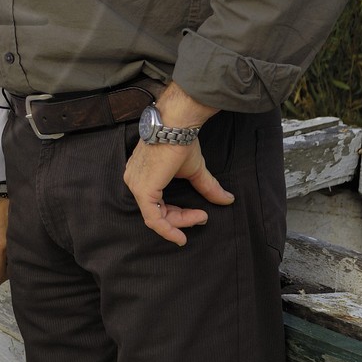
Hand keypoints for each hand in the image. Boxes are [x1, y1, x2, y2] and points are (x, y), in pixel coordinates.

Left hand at [121, 84, 231, 245]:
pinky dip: (167, 229)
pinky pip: (153, 218)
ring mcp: (136, 186)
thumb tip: (227, 199)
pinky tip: (181, 235)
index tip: (202, 215)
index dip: (180, 215)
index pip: (159, 204)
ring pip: (156, 217)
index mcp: (143, 176)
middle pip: (157, 213)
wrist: (176, 126)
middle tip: (202, 217)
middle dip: (181, 220)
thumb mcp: (194, 170)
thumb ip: (206, 187)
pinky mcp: (142, 190)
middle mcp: (134, 181)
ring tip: (201, 217)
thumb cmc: (180, 142)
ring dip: (180, 222)